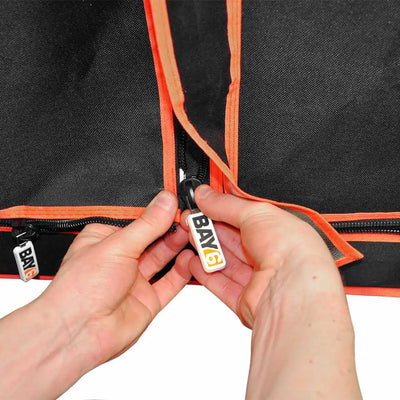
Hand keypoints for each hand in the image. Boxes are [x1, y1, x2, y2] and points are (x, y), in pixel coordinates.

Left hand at [39, 190, 189, 367]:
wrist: (78, 334)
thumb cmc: (79, 290)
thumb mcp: (116, 246)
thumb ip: (146, 225)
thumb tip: (165, 203)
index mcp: (105, 240)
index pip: (136, 219)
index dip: (155, 211)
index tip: (173, 203)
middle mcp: (120, 259)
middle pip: (152, 237)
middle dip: (170, 227)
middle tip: (187, 218)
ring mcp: (134, 280)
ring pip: (162, 258)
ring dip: (177, 245)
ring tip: (191, 233)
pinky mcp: (147, 299)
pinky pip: (170, 282)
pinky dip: (182, 271)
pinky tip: (189, 259)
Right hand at [178, 185, 360, 398]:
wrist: (293, 291)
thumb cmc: (291, 250)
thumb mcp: (256, 212)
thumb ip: (226, 204)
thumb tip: (205, 194)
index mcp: (279, 231)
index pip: (245, 217)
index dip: (223, 209)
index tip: (202, 203)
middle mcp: (270, 255)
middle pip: (232, 239)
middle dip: (210, 228)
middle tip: (191, 219)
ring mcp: (258, 279)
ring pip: (225, 261)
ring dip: (205, 249)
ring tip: (188, 236)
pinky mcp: (245, 300)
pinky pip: (220, 284)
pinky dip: (204, 273)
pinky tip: (192, 261)